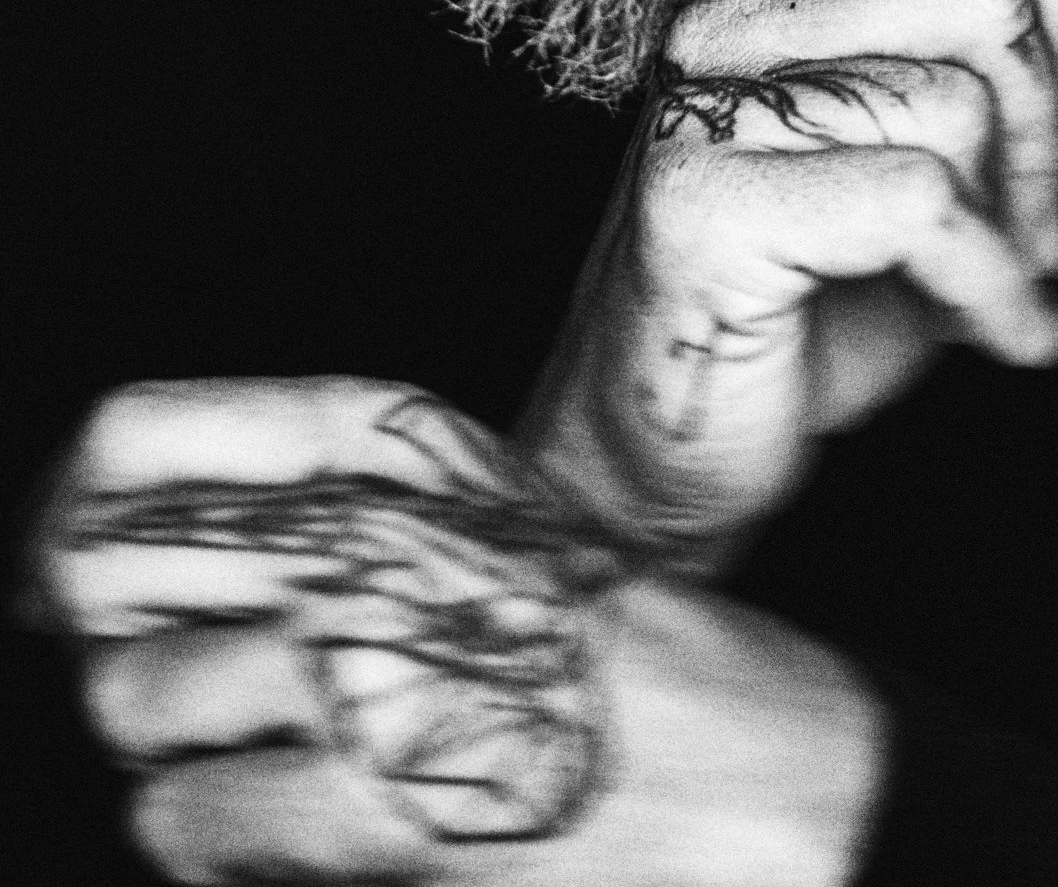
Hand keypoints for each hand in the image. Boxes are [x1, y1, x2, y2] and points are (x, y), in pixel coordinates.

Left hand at [22, 377, 884, 885]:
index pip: (144, 438)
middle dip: (146, 640)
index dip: (74, 500)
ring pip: (142, 702)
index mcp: (407, 458)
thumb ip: (349, 517)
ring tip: (276, 768)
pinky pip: (192, 822)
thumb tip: (136, 544)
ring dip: (185, 752)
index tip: (59, 560)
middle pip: (118, 573)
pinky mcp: (382, 801)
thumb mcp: (497, 532)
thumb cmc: (634, 663)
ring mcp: (374, 664)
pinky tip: (305, 833)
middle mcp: (377, 537)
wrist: (766, 783)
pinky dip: (224, 841)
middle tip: (212, 688)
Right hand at [523, 0, 1057, 572]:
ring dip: (1027, 229)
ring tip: (1001, 295)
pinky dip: (995, 301)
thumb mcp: (956, 192)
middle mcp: (737, 15)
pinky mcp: (699, 191)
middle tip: (1044, 233)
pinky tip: (993, 346)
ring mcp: (704, 97)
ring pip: (967, 100)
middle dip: (1056, 134)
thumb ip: (1016, 79)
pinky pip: (928, 203)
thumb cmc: (824, 311)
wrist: (685, 457)